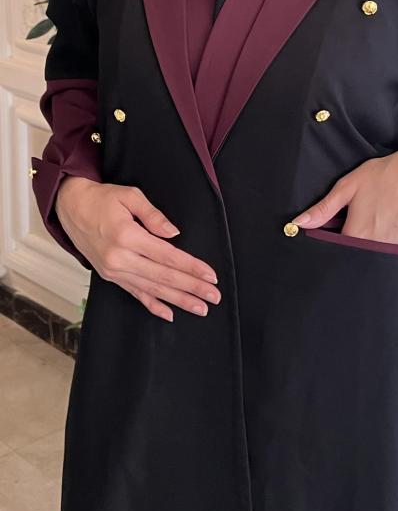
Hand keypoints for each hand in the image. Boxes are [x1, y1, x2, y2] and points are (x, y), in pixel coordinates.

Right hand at [55, 175, 220, 321]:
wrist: (71, 208)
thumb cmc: (102, 199)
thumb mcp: (130, 196)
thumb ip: (154, 215)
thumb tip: (174, 234)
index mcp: (127, 237)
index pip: (167, 257)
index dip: (191, 267)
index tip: (211, 276)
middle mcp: (120, 259)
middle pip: (163, 277)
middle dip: (192, 288)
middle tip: (214, 297)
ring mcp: (114, 271)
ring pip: (152, 290)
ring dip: (178, 300)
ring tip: (200, 308)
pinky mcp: (111, 276)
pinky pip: (135, 294)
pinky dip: (153, 305)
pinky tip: (169, 314)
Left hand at [291, 140, 397, 245]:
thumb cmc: (385, 176)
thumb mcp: (348, 187)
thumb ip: (323, 209)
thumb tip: (300, 222)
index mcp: (356, 234)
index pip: (336, 249)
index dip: (335, 238)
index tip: (339, 226)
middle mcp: (375, 247)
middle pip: (355, 254)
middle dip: (353, 241)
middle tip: (363, 217)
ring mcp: (395, 250)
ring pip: (374, 254)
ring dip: (371, 243)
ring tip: (379, 218)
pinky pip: (394, 252)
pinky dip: (390, 242)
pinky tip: (392, 222)